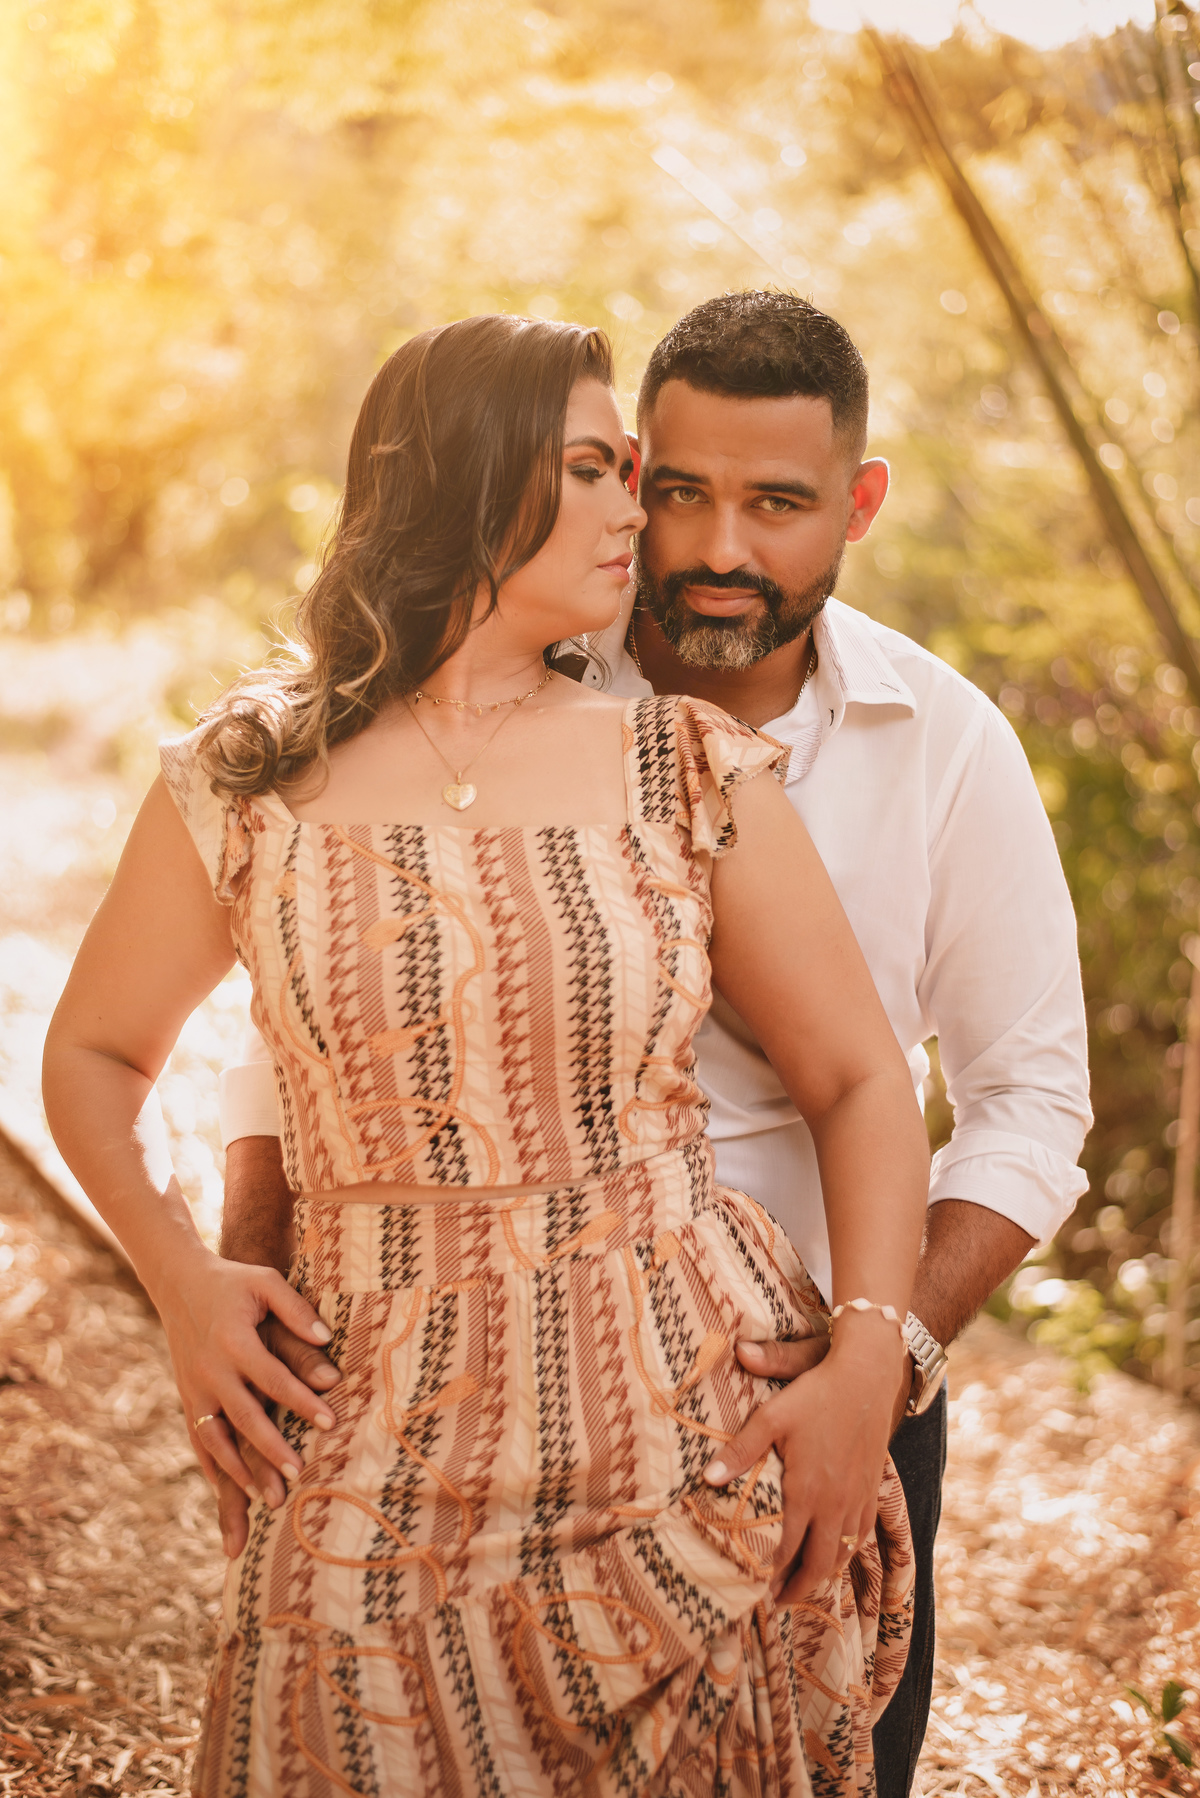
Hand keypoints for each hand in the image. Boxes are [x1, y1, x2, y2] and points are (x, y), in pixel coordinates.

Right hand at [157, 1248, 338, 1507]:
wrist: (179, 1283)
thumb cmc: (233, 1282)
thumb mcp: (265, 1283)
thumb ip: (296, 1310)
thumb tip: (327, 1340)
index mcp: (233, 1340)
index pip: (273, 1378)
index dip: (301, 1402)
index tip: (330, 1423)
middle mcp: (210, 1370)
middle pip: (244, 1417)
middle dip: (272, 1450)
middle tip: (299, 1476)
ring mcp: (194, 1388)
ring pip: (216, 1439)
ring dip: (240, 1472)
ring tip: (267, 1498)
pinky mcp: (187, 1398)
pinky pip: (199, 1440)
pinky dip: (213, 1468)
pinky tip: (230, 1493)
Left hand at [706, 1323, 907, 1604]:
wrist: (867, 1377)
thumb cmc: (814, 1394)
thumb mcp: (771, 1417)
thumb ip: (740, 1451)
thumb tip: (707, 1478)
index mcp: (807, 1493)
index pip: (787, 1549)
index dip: (772, 1575)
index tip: (757, 1592)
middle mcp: (835, 1505)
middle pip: (819, 1564)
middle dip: (799, 1589)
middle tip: (779, 1603)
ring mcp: (858, 1499)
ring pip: (843, 1554)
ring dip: (824, 1574)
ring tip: (805, 1585)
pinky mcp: (873, 1489)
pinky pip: (862, 1535)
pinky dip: (848, 1553)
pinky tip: (838, 1552)